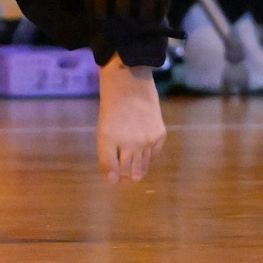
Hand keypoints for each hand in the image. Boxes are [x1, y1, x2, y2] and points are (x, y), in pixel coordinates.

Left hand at [97, 58, 167, 182]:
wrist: (131, 82)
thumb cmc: (113, 108)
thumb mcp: (103, 131)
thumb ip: (106, 157)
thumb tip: (113, 180)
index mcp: (109, 141)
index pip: (111, 172)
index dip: (112, 177)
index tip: (113, 176)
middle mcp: (129, 143)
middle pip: (128, 173)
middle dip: (125, 177)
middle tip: (123, 173)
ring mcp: (146, 140)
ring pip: (142, 168)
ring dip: (137, 170)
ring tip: (133, 165)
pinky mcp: (160, 135)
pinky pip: (154, 156)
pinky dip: (148, 157)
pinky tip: (143, 150)